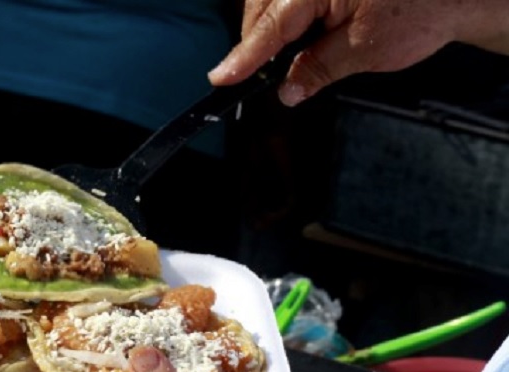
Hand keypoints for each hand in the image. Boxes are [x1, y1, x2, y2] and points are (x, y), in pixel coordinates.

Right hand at [208, 0, 508, 106]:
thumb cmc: (424, 10)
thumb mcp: (365, 50)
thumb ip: (317, 68)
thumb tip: (286, 90)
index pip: (269, 26)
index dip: (243, 57)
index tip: (220, 79)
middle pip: (261, 8)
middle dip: (258, 40)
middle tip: (260, 75)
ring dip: (273, 26)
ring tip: (291, 53)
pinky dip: (289, 14)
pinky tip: (302, 33)